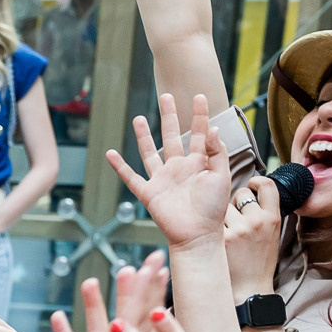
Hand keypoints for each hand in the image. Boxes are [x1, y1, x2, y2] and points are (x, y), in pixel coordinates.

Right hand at [104, 94, 229, 252]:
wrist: (198, 236)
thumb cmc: (213, 209)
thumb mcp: (221, 176)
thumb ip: (217, 152)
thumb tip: (213, 129)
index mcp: (198, 164)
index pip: (199, 134)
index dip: (199, 116)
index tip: (199, 96)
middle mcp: (178, 168)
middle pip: (172, 136)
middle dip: (169, 116)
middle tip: (166, 96)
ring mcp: (162, 180)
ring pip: (150, 152)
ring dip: (144, 136)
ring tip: (139, 118)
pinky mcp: (149, 193)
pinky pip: (131, 178)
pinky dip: (120, 167)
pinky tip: (110, 154)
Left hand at [223, 176, 282, 297]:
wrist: (249, 291)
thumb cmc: (258, 265)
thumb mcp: (271, 237)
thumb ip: (264, 216)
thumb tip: (253, 195)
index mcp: (273, 219)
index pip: (267, 185)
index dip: (257, 182)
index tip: (251, 185)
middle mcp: (257, 221)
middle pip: (241, 193)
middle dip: (236, 203)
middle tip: (236, 220)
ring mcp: (239, 229)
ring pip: (223, 207)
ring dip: (221, 216)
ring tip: (228, 235)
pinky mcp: (221, 239)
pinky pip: (211, 222)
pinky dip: (212, 230)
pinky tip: (218, 243)